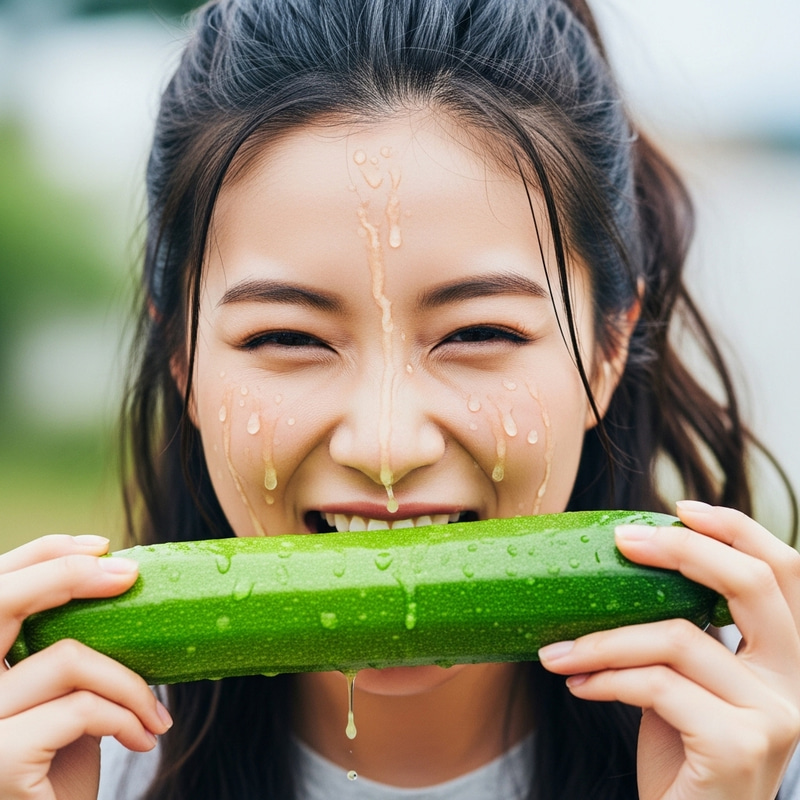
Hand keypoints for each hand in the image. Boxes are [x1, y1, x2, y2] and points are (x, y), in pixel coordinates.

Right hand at [0, 535, 172, 799]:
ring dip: (130, 683)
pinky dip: (126, 717)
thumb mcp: (61, 699)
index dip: (40, 554)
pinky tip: (143, 736)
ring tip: (154, 714)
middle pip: (1, 601)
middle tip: (129, 575)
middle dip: (69, 573)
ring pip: (67, 658)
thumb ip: (62, 653)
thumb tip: (113, 581)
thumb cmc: (62, 767)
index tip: (100, 547)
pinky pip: (81, 709)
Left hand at [538, 501, 799, 799]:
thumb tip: (628, 566)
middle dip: (681, 549)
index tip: (677, 511)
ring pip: (678, 638)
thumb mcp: (685, 682)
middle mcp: (795, 684)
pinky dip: (604, 677)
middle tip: (620, 542)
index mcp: (785, 660)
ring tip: (560, 652)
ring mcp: (774, 717)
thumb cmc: (680, 755)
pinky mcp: (737, 746)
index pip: (784, 572)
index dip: (737, 530)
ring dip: (603, 639)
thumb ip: (682, 634)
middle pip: (752, 583)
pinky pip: (656, 685)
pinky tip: (577, 684)